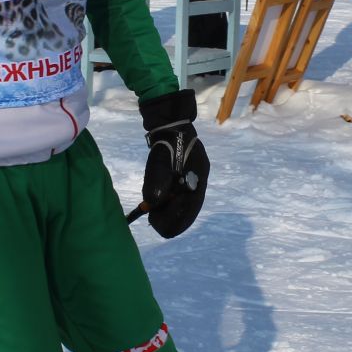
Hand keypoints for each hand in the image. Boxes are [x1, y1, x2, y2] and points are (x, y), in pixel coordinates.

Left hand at [140, 89, 209, 238]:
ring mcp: (193, 180)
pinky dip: (169, 205)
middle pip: (188, 209)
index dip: (176, 220)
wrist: (171, 124)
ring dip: (170, 212)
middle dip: (172, 218)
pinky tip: (157, 206)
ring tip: (153, 216)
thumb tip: (152, 203)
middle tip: (153, 223)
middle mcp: (199, 181)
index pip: (191, 207)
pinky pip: (180, 198)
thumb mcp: (159, 158)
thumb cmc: (166, 140)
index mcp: (198, 176)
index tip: (159, 228)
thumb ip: (157, 179)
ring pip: (184, 205)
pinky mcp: (185, 179)